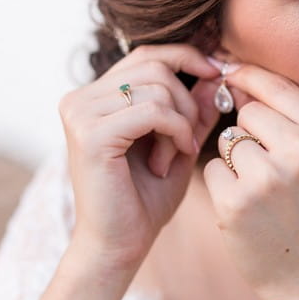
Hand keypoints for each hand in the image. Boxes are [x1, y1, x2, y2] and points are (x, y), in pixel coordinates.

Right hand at [59, 43, 219, 269]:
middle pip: (154, 66)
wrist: (119, 245)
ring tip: (173, 156)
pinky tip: (172, 159)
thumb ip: (194, 110)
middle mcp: (80, 99)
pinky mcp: (90, 134)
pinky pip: (152, 110)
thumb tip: (215, 74)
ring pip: (156, 87)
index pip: (147, 54)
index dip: (186, 57)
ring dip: (180, 123)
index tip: (218, 76)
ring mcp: (80, 114)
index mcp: (95, 97)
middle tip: (189, 140)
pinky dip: (175, 131)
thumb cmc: (147, 199)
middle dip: (186, 101)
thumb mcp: (179, 144)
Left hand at [202, 65, 298, 299]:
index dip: (250, 79)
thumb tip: (235, 77)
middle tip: (270, 170)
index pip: (278, 86)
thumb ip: (290, 117)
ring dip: (235, 162)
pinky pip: (212, 169)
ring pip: (229, 140)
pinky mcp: (237, 202)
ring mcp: (269, 177)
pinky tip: (245, 210)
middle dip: (249, 133)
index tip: (233, 77)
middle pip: (249, 112)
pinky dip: (222, 186)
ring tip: (262, 193)